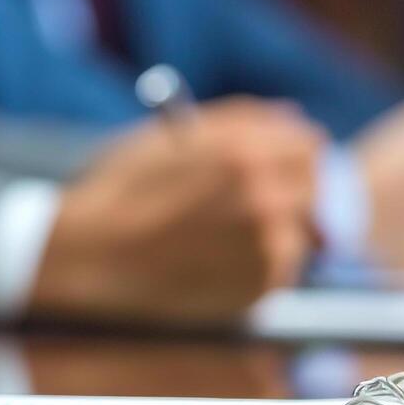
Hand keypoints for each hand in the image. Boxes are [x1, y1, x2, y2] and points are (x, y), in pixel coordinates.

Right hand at [32, 98, 323, 324]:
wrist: (90, 256)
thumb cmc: (121, 190)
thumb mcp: (173, 135)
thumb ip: (238, 121)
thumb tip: (291, 118)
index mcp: (244, 151)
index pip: (308, 144)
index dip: (289, 153)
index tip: (277, 166)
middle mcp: (265, 196)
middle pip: (312, 186)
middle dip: (289, 191)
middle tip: (252, 205)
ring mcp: (267, 244)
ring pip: (303, 230)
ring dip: (276, 231)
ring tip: (220, 238)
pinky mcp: (261, 286)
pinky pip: (283, 268)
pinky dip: (260, 266)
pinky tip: (215, 262)